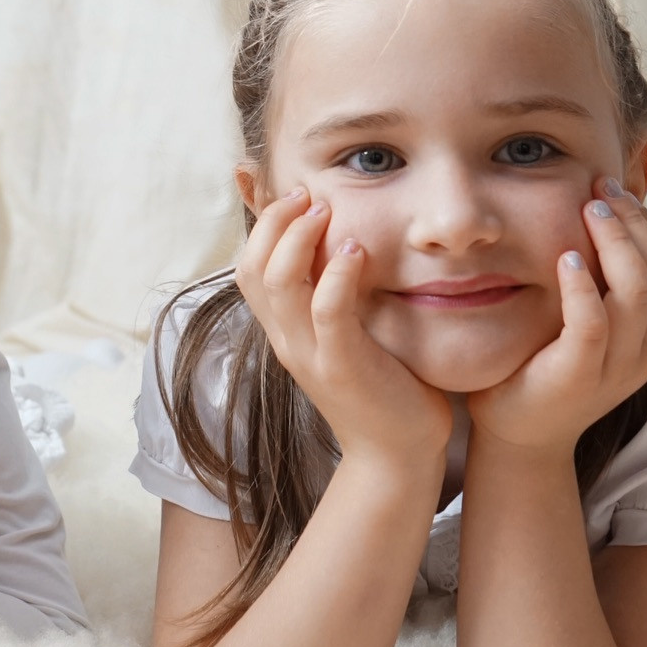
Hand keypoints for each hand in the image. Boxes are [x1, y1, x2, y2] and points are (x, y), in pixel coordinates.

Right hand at [236, 192, 452, 469]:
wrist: (398, 452)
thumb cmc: (381, 384)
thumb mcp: (347, 330)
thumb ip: (335, 291)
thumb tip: (338, 243)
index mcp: (284, 331)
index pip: (248, 268)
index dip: (262, 225)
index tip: (294, 194)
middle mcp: (287, 340)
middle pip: (253, 269)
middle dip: (274, 222)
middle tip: (307, 194)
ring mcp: (310, 354)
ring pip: (279, 285)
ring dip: (299, 239)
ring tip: (326, 211)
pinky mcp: (342, 365)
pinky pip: (326, 312)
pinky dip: (336, 275)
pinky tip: (356, 250)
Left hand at [466, 181, 646, 455]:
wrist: (520, 433)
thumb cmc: (547, 363)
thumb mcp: (589, 318)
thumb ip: (602, 279)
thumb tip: (598, 210)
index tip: (613, 189)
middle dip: (632, 220)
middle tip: (598, 188)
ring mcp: (617, 365)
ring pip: (636, 290)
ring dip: (613, 241)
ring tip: (585, 210)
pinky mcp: (580, 374)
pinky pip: (593, 322)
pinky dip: (581, 285)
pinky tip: (562, 257)